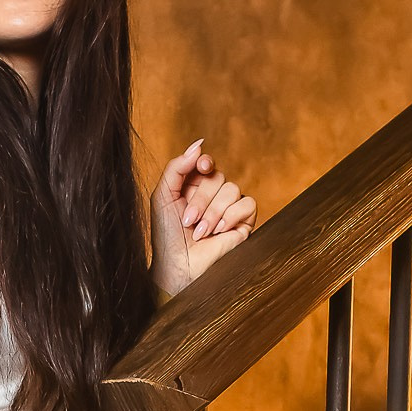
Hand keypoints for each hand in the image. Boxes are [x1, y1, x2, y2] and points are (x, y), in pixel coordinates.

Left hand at [150, 139, 255, 293]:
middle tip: (188, 220)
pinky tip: (218, 232)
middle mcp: (213, 195)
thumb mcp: (163, 196)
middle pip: (218, 177)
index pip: (207, 163)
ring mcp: (229, 208)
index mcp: (194, 187)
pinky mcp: (244, 222)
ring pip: (232, 189)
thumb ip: (177, 167)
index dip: (206, 162)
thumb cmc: (167, 235)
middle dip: (201, 199)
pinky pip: (247, 204)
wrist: (178, 266)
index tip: (201, 167)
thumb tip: (199, 144)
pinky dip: (231, 216)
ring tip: (200, 232)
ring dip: (213, 212)